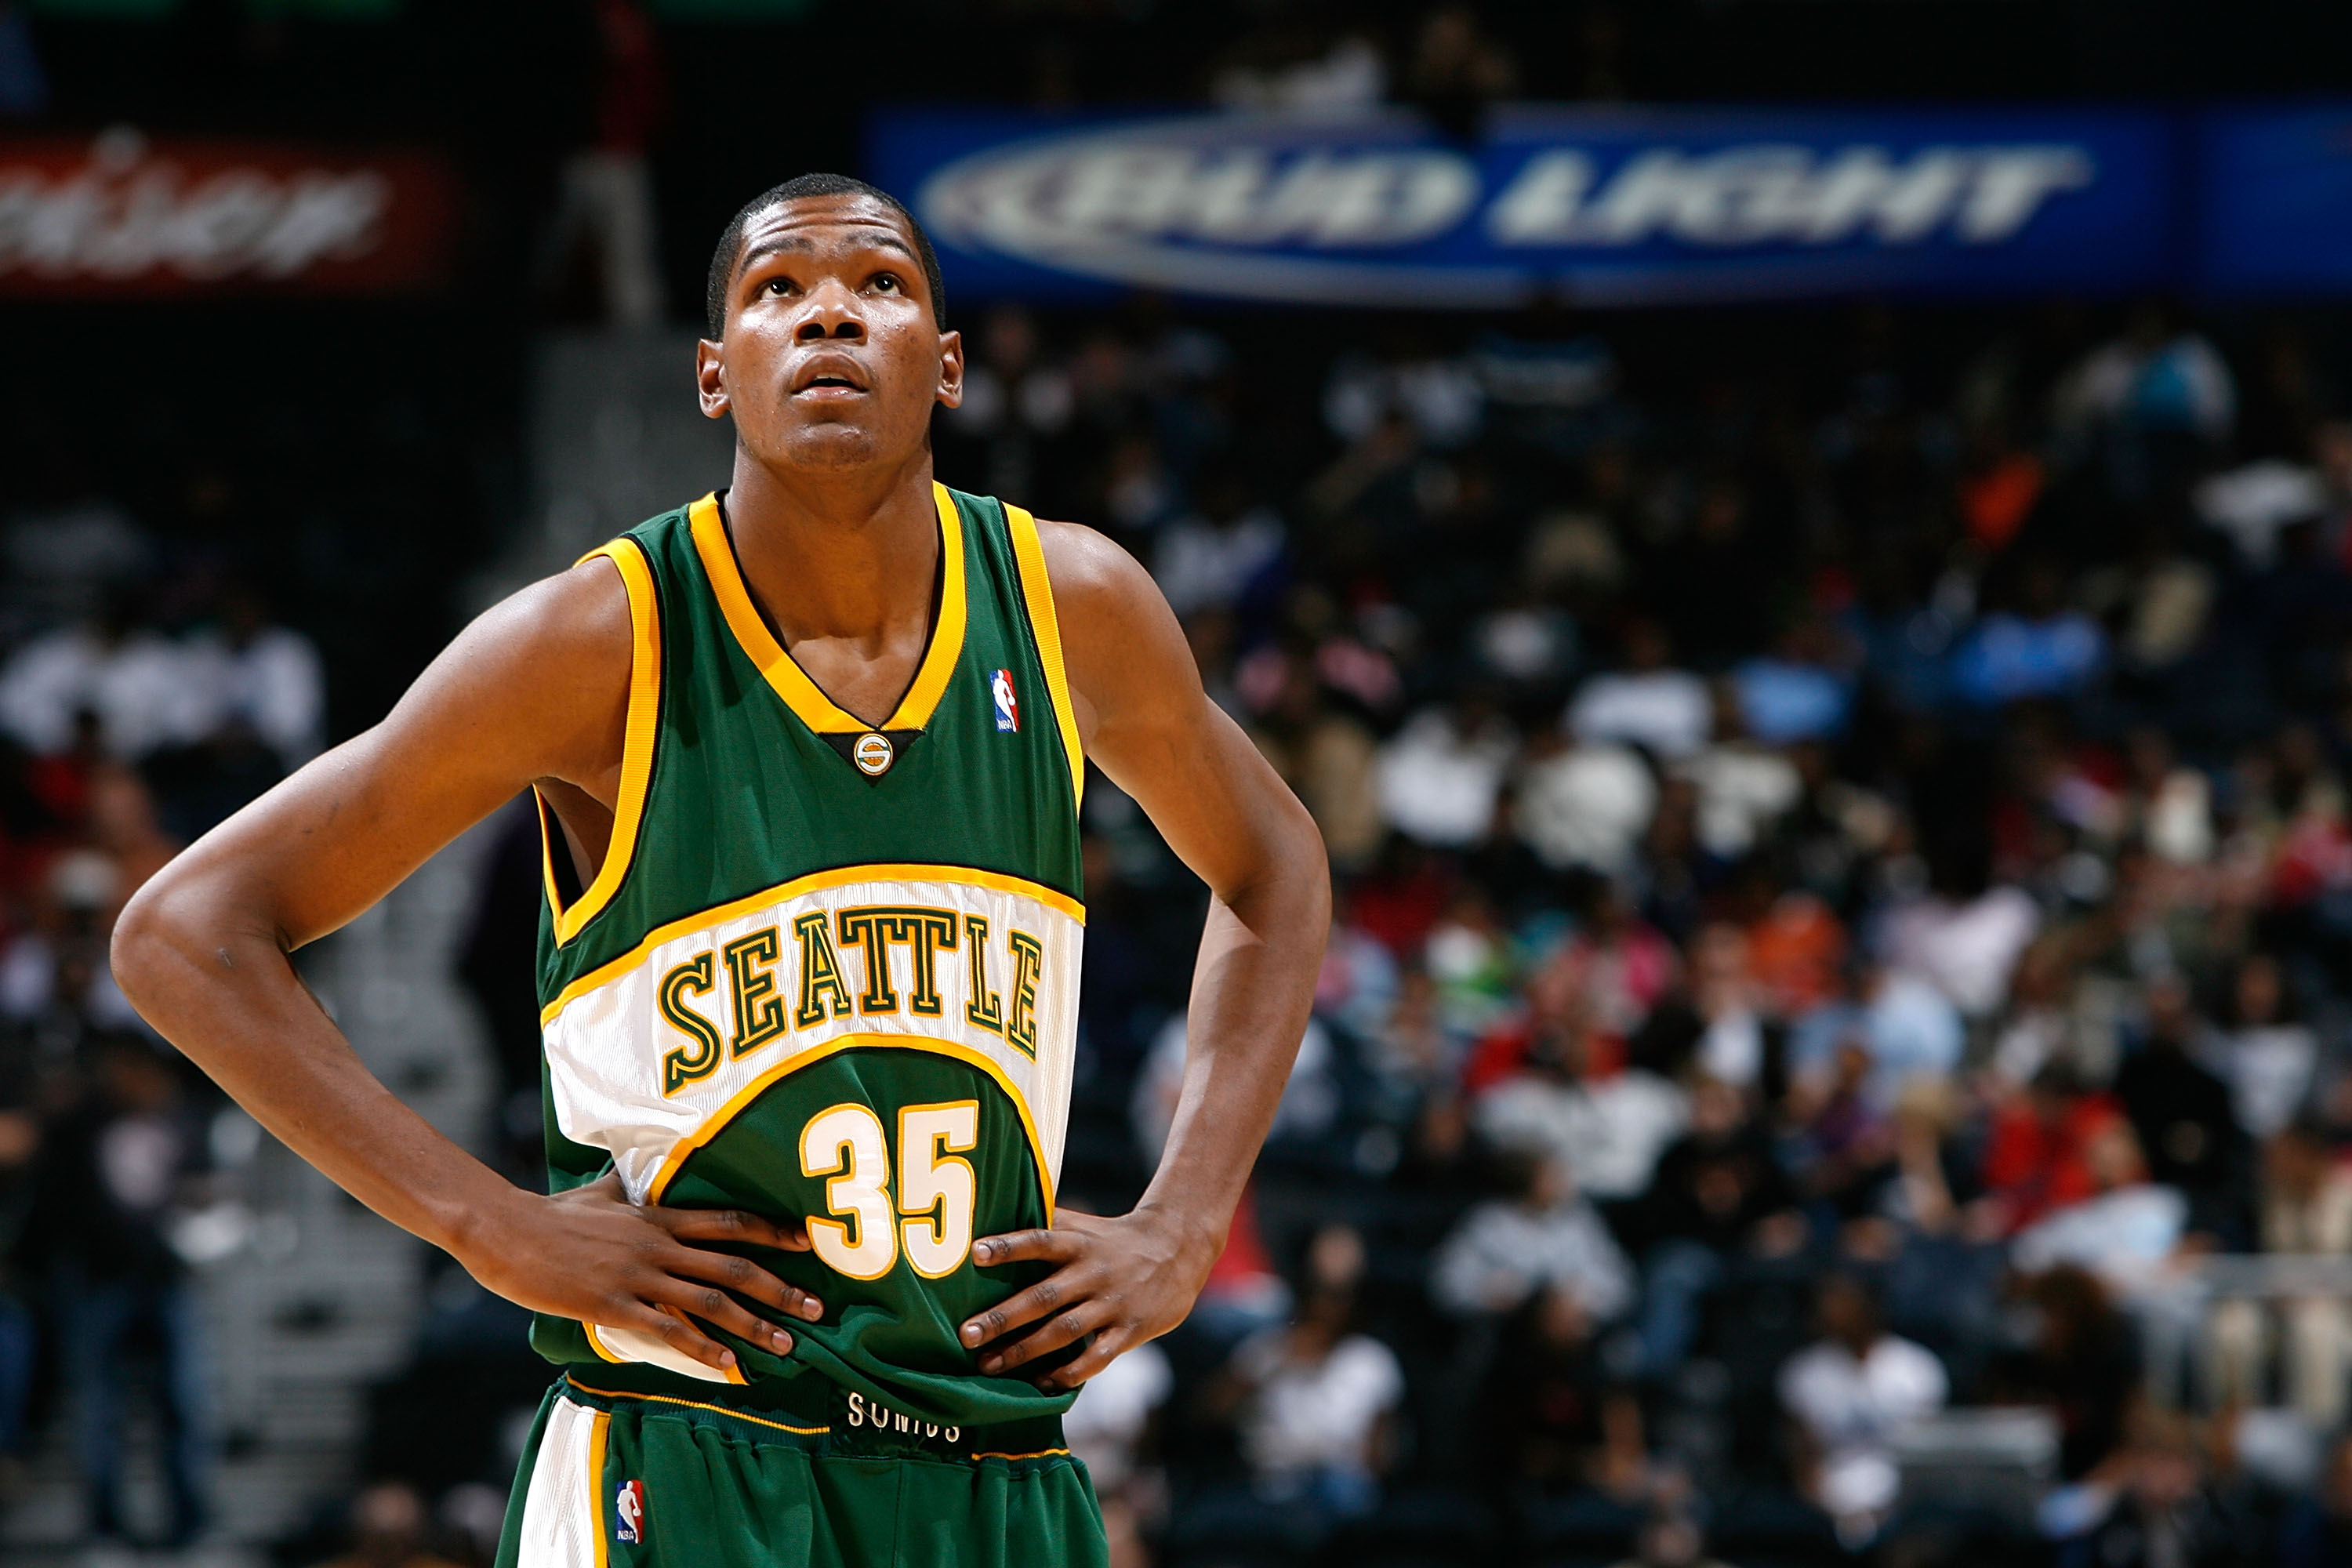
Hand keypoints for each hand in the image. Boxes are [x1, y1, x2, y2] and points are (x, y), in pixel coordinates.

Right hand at [459, 1173, 821, 1377]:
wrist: (506, 1229)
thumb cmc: (551, 1213)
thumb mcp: (599, 1191)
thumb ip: (627, 1188)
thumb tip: (636, 1173)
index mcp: (658, 1217)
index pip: (729, 1221)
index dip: (773, 1231)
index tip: (808, 1241)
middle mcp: (658, 1245)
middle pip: (733, 1266)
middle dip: (780, 1288)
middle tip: (818, 1306)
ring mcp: (638, 1275)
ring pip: (710, 1301)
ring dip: (753, 1325)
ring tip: (787, 1344)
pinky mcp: (613, 1304)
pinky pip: (668, 1329)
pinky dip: (703, 1348)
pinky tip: (728, 1365)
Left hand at [958, 1207, 1215, 1388]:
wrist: (1179, 1249)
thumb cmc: (1114, 1239)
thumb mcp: (1085, 1225)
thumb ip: (1047, 1222)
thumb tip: (998, 1210)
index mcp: (1079, 1243)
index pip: (1040, 1240)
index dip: (1009, 1247)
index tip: (975, 1253)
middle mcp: (1093, 1272)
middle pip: (1043, 1296)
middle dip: (1003, 1317)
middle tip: (967, 1334)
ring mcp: (1112, 1303)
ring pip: (1064, 1331)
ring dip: (1025, 1350)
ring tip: (989, 1364)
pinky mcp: (1130, 1330)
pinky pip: (1097, 1357)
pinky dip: (1070, 1373)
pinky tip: (1042, 1383)